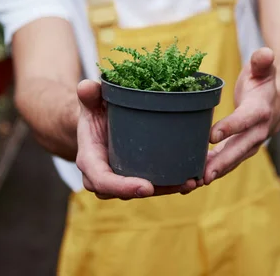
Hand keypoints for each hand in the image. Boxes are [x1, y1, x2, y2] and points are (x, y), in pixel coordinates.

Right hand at [75, 80, 200, 199]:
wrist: (98, 123)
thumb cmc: (95, 111)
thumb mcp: (91, 101)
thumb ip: (89, 94)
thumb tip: (86, 87)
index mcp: (90, 161)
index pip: (103, 181)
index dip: (123, 187)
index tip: (147, 186)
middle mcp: (104, 177)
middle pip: (129, 192)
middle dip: (157, 191)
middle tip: (183, 183)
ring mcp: (120, 180)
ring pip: (144, 192)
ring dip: (170, 189)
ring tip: (192, 181)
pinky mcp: (135, 177)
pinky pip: (153, 186)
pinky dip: (172, 183)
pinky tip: (192, 178)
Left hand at [203, 47, 279, 184]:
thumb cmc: (264, 82)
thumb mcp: (263, 69)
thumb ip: (263, 62)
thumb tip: (266, 52)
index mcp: (261, 109)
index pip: (246, 120)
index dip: (231, 127)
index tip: (213, 135)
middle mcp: (258, 131)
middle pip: (240, 149)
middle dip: (223, 162)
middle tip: (204, 174)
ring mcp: (250, 143)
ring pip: (233, 161)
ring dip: (215, 172)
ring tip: (194, 183)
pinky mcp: (241, 150)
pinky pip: (227, 163)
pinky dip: (211, 172)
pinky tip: (192, 181)